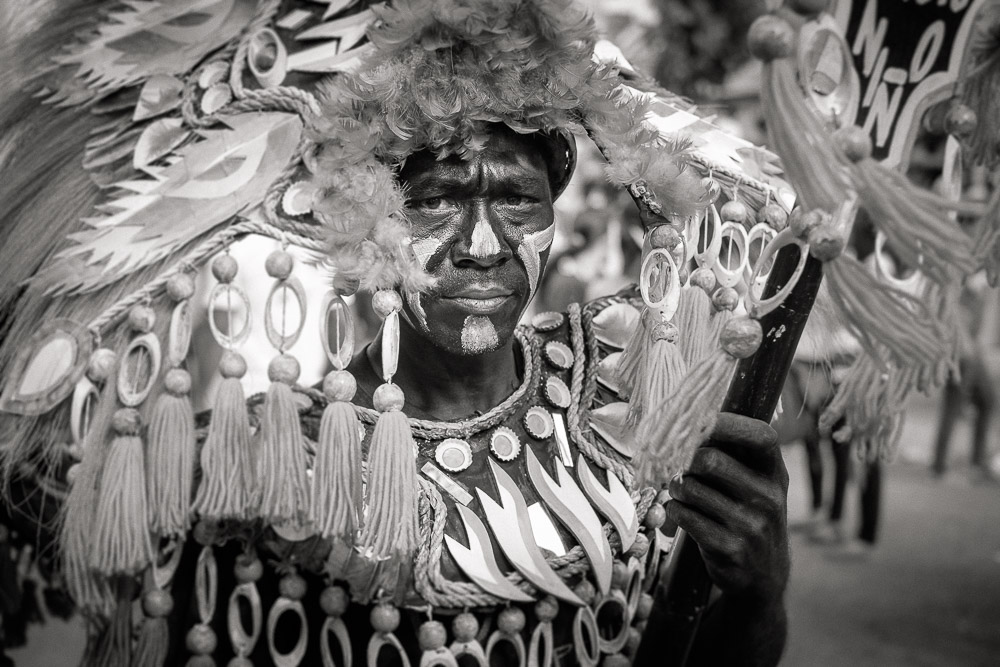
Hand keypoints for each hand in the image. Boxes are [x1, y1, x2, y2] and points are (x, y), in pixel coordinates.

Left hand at [665, 412, 789, 603]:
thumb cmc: (749, 514)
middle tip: (678, 465)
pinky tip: (682, 512)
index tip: (699, 418)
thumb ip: (733, 453)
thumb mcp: (756, 483)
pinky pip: (683, 515)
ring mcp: (750, 525)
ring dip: (676, 487)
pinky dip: (674, 509)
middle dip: (684, 460)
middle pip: (709, 460)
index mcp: (775, 472)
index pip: (760, 436)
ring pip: (690, 488)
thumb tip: (692, 417)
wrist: (764, 576)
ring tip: (682, 490)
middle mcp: (768, 497)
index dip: (727, 422)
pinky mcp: (729, 548)